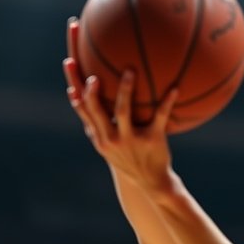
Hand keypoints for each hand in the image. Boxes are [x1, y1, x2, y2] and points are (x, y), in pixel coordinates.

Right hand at [62, 18, 178, 191]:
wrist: (149, 182)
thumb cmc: (128, 156)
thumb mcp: (108, 143)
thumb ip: (98, 121)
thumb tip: (85, 94)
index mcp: (98, 134)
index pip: (81, 105)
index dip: (73, 84)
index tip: (68, 60)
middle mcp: (110, 137)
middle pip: (94, 107)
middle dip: (89, 86)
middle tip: (92, 66)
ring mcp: (130, 140)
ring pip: (123, 112)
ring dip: (125, 90)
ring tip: (130, 71)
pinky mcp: (152, 141)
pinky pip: (159, 117)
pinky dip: (167, 102)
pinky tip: (174, 88)